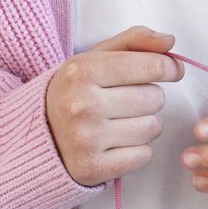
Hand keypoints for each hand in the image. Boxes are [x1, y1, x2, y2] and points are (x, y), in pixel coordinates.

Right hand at [45, 27, 183, 185]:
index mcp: (81, 71)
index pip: (152, 66)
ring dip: (144, 125)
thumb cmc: (76, 91)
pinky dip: (137, 151)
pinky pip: (144, 155)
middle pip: (155, 98)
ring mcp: (85, 139)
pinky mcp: (92, 168)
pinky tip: (115, 144)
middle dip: (148, 98)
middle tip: (124, 102)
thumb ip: (134, 41)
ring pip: (153, 127)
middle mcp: (81, 105)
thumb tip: (169, 40)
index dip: (169, 68)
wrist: (37, 136)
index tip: (170, 70)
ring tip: (119, 123)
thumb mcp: (96, 58)